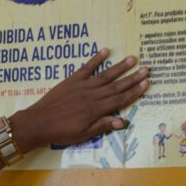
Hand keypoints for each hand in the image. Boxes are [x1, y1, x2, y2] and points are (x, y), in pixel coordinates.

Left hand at [11, 49, 149, 150]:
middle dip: (133, 77)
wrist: (38, 122)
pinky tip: (106, 51)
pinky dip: (96, 59)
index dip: (134, 92)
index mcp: (96, 110)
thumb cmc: (61, 132)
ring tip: (132, 59)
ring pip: (105, 75)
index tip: (146, 83)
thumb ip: (102, 126)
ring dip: (120, 67)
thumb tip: (123, 122)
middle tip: (147, 69)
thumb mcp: (83, 134)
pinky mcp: (72, 80)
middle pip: (117, 85)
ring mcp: (82, 86)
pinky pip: (86, 68)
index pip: (120, 99)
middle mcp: (92, 96)